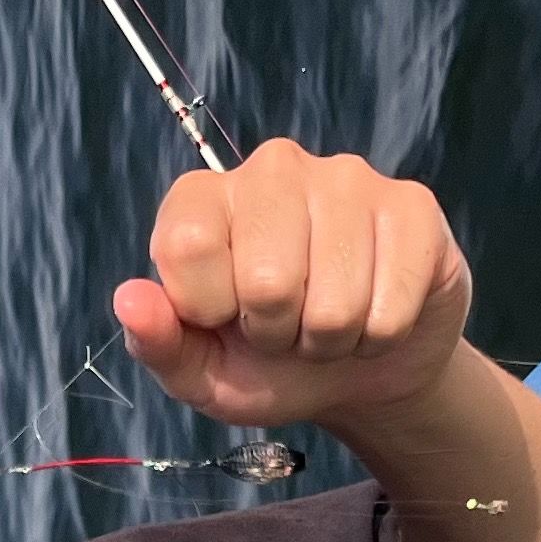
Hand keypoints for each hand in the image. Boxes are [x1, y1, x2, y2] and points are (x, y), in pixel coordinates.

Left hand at [114, 141, 473, 434]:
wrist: (362, 373)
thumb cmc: (269, 364)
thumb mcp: (203, 371)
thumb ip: (159, 343)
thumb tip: (129, 299)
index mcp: (206, 197)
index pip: (187, 245)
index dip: (208, 309)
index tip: (225, 317)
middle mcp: (273, 168)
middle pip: (266, 280)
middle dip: (278, 333)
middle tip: (286, 327)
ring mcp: (348, 177)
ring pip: (335, 303)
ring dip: (332, 340)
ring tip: (330, 324)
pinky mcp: (412, 206)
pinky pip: (392, 303)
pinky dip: (381, 335)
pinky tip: (377, 314)